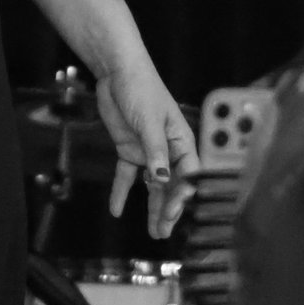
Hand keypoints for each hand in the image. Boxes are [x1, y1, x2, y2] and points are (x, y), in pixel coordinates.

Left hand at [97, 57, 199, 239]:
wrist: (117, 72)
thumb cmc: (141, 88)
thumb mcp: (149, 120)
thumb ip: (155, 151)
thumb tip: (162, 179)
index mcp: (181, 140)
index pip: (187, 174)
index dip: (182, 194)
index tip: (173, 212)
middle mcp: (168, 150)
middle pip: (171, 185)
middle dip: (169, 209)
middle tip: (163, 232)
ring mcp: (148, 151)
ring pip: (153, 186)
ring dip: (152, 207)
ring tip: (153, 231)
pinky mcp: (129, 150)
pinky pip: (127, 176)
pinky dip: (121, 192)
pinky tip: (116, 210)